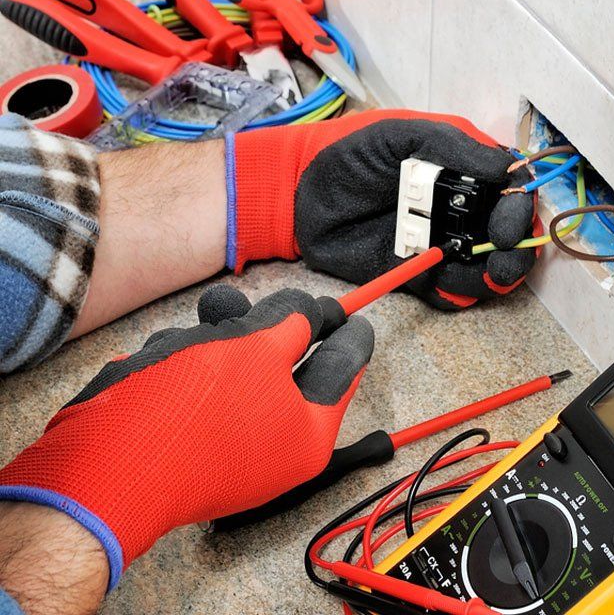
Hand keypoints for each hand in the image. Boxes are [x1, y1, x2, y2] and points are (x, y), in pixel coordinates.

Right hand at [0, 286, 372, 590]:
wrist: (109, 459)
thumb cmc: (198, 406)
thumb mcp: (261, 349)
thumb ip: (294, 324)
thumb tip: (313, 312)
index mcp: (308, 433)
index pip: (343, 370)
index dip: (350, 334)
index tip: (359, 316)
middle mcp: (274, 440)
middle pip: (287, 362)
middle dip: (269, 324)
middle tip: (279, 300)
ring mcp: (228, 437)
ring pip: (238, 361)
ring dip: (219, 335)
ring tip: (204, 324)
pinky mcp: (185, 429)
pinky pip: (200, 378)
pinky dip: (187, 358)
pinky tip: (168, 354)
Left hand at [229, 110, 535, 308]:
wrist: (300, 194)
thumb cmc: (351, 153)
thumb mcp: (403, 135)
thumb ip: (455, 148)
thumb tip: (509, 169)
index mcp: (463, 169)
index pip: (512, 189)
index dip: (520, 205)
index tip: (508, 219)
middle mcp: (460, 208)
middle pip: (509, 233)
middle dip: (515, 246)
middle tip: (501, 250)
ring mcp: (441, 243)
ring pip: (487, 268)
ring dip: (494, 274)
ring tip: (483, 272)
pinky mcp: (418, 275)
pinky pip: (452, 292)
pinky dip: (459, 292)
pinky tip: (445, 280)